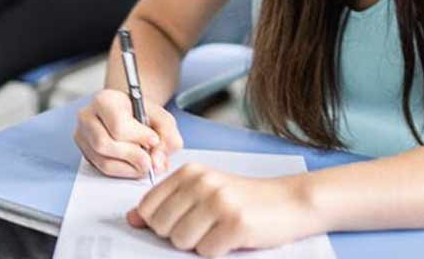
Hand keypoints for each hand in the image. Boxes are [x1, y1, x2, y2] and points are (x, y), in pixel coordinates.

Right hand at [74, 88, 182, 178]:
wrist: (127, 112)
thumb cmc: (142, 113)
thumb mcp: (161, 117)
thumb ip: (167, 136)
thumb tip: (157, 162)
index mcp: (105, 100)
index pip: (117, 124)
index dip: (138, 137)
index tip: (154, 140)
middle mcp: (87, 117)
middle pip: (104, 144)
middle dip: (132, 156)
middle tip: (150, 161)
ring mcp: (82, 136)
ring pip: (103, 161)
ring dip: (129, 168)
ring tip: (144, 164)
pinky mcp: (85, 152)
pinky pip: (102, 169)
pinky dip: (122, 171)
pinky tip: (133, 165)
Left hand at [129, 166, 315, 256]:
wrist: (290, 201)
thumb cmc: (245, 198)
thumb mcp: (203, 191)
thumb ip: (167, 202)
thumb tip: (132, 218)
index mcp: (190, 172)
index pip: (148, 207)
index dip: (158, 223)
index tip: (178, 222)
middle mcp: (202, 183)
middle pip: (161, 227)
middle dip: (178, 235)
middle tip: (204, 227)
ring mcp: (218, 202)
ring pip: (181, 241)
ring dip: (198, 244)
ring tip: (217, 231)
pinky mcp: (235, 224)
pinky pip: (206, 252)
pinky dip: (217, 251)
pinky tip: (231, 238)